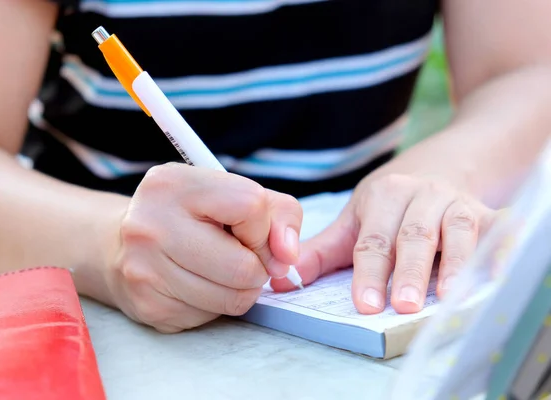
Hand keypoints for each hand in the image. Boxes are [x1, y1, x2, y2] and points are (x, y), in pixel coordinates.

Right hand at [101, 163, 301, 332]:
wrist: (121, 244)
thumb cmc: (191, 216)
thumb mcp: (235, 194)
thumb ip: (279, 214)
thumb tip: (287, 256)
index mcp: (174, 184)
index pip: (250, 206)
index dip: (263, 227)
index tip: (251, 231)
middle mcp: (151, 224)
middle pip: (243, 266)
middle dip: (256, 268)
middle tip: (242, 258)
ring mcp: (145, 268)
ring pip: (232, 299)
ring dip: (240, 290)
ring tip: (220, 270)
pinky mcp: (148, 305)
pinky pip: (210, 317)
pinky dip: (215, 304)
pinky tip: (197, 284)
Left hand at [271, 174, 499, 313]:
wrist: (438, 168)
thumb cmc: (389, 207)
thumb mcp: (353, 222)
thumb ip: (322, 253)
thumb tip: (281, 282)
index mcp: (383, 196)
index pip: (372, 240)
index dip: (369, 273)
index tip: (366, 304)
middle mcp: (421, 195)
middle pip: (413, 236)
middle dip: (408, 272)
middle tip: (403, 306)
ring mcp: (456, 202)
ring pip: (456, 232)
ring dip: (455, 263)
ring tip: (450, 296)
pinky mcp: (486, 211)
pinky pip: (496, 228)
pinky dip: (500, 246)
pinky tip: (498, 268)